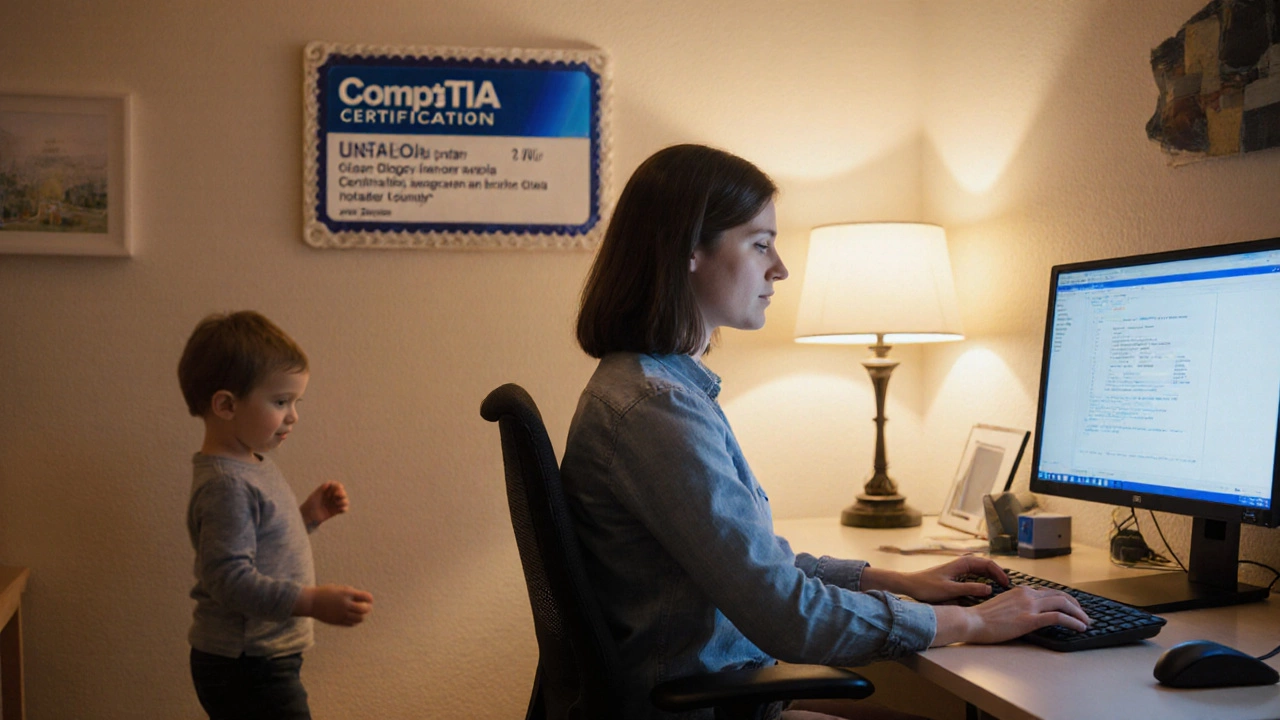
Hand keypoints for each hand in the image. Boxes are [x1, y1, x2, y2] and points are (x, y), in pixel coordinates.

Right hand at [293, 584, 373, 626]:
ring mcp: (341, 614)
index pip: (365, 597)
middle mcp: (345, 604)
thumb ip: (351, 593)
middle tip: (368, 607)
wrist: (310, 602)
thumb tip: (363, 599)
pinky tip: (353, 618)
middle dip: (368, 608)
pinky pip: (351, 623)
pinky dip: (355, 621)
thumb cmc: (325, 593)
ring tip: (360, 614)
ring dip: (362, 616)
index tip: (369, 600)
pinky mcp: (337, 621)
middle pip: (364, 609)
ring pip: (359, 618)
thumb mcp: (339, 589)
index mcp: (346, 593)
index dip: (369, 598)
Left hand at [300, 482, 348, 527]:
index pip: (336, 486)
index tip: (334, 489)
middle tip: (336, 496)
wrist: (308, 516)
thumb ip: (321, 489)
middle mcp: (332, 497)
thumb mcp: (315, 496)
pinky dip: (344, 508)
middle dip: (342, 493)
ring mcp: (334, 504)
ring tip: (337, 503)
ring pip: (345, 500)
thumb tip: (329, 483)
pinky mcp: (336, 511)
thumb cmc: (309, 505)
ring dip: (344, 501)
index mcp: (327, 491)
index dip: (337, 486)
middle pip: (343, 492)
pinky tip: (339, 509)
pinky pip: (345, 509)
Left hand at [864, 555, 1009, 602]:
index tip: (1007, 584)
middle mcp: (962, 563)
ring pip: (982, 570)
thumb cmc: (927, 587)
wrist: (910, 585)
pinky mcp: (956, 575)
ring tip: (1002, 588)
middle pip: (986, 565)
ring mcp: (959, 569)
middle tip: (1008, 587)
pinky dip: (984, 580)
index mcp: (962, 563)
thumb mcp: (950, 590)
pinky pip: (975, 575)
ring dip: (993, 577)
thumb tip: (990, 589)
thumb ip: (970, 589)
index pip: (987, 563)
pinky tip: (989, 590)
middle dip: (999, 574)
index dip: (999, 573)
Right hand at [932, 585, 1089, 646]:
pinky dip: (1073, 621)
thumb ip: (1016, 604)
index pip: (1049, 591)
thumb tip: (1026, 611)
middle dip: (1076, 606)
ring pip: (1063, 604)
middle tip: (1084, 615)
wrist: (972, 621)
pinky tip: (1080, 627)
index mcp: (1020, 590)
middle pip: (1060, 596)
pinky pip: (1058, 618)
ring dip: (1079, 614)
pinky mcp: (1029, 619)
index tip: (1072, 607)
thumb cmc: (983, 617)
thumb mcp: (1002, 605)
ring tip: (1086, 622)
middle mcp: (1027, 594)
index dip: (1064, 599)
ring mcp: (1029, 606)